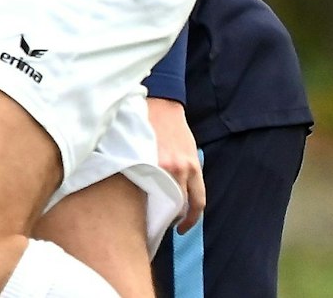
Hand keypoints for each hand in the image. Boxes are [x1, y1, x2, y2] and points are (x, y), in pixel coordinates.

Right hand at [147, 96, 205, 232]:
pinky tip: (135, 192)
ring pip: (158, 196)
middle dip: (173, 216)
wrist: (161, 104)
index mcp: (193, 168)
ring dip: (155, 205)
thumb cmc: (175, 128)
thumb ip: (188, 171)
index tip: (183, 228)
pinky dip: (140, 189)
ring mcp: (159, 164)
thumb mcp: (189, 151)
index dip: (191, 220)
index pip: (197, 203)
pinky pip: (142, 181)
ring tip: (148, 208)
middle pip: (178, 204)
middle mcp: (178, 169)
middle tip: (165, 222)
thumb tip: (182, 193)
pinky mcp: (142, 158)